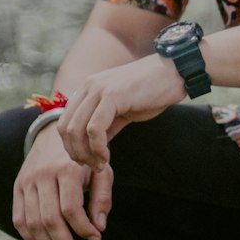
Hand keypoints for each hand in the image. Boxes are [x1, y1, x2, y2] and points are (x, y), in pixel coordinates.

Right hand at [13, 122, 114, 239]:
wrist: (55, 135)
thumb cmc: (84, 159)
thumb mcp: (101, 171)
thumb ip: (103, 199)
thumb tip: (99, 229)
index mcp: (66, 168)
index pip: (71, 209)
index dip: (83, 229)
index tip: (96, 239)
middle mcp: (42, 175)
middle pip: (49, 220)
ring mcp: (26, 182)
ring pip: (32, 224)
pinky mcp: (17, 188)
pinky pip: (19, 220)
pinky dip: (32, 239)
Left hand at [59, 53, 185, 168]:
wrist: (175, 73)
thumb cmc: (152, 91)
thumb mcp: (122, 110)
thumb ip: (105, 126)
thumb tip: (93, 149)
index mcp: (88, 88)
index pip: (65, 122)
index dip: (72, 147)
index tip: (89, 161)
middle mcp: (89, 86)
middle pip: (65, 128)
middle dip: (76, 153)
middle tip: (94, 166)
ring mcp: (99, 89)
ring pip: (76, 130)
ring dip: (86, 154)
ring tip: (101, 164)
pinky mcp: (113, 96)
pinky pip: (94, 129)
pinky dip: (97, 148)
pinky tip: (107, 156)